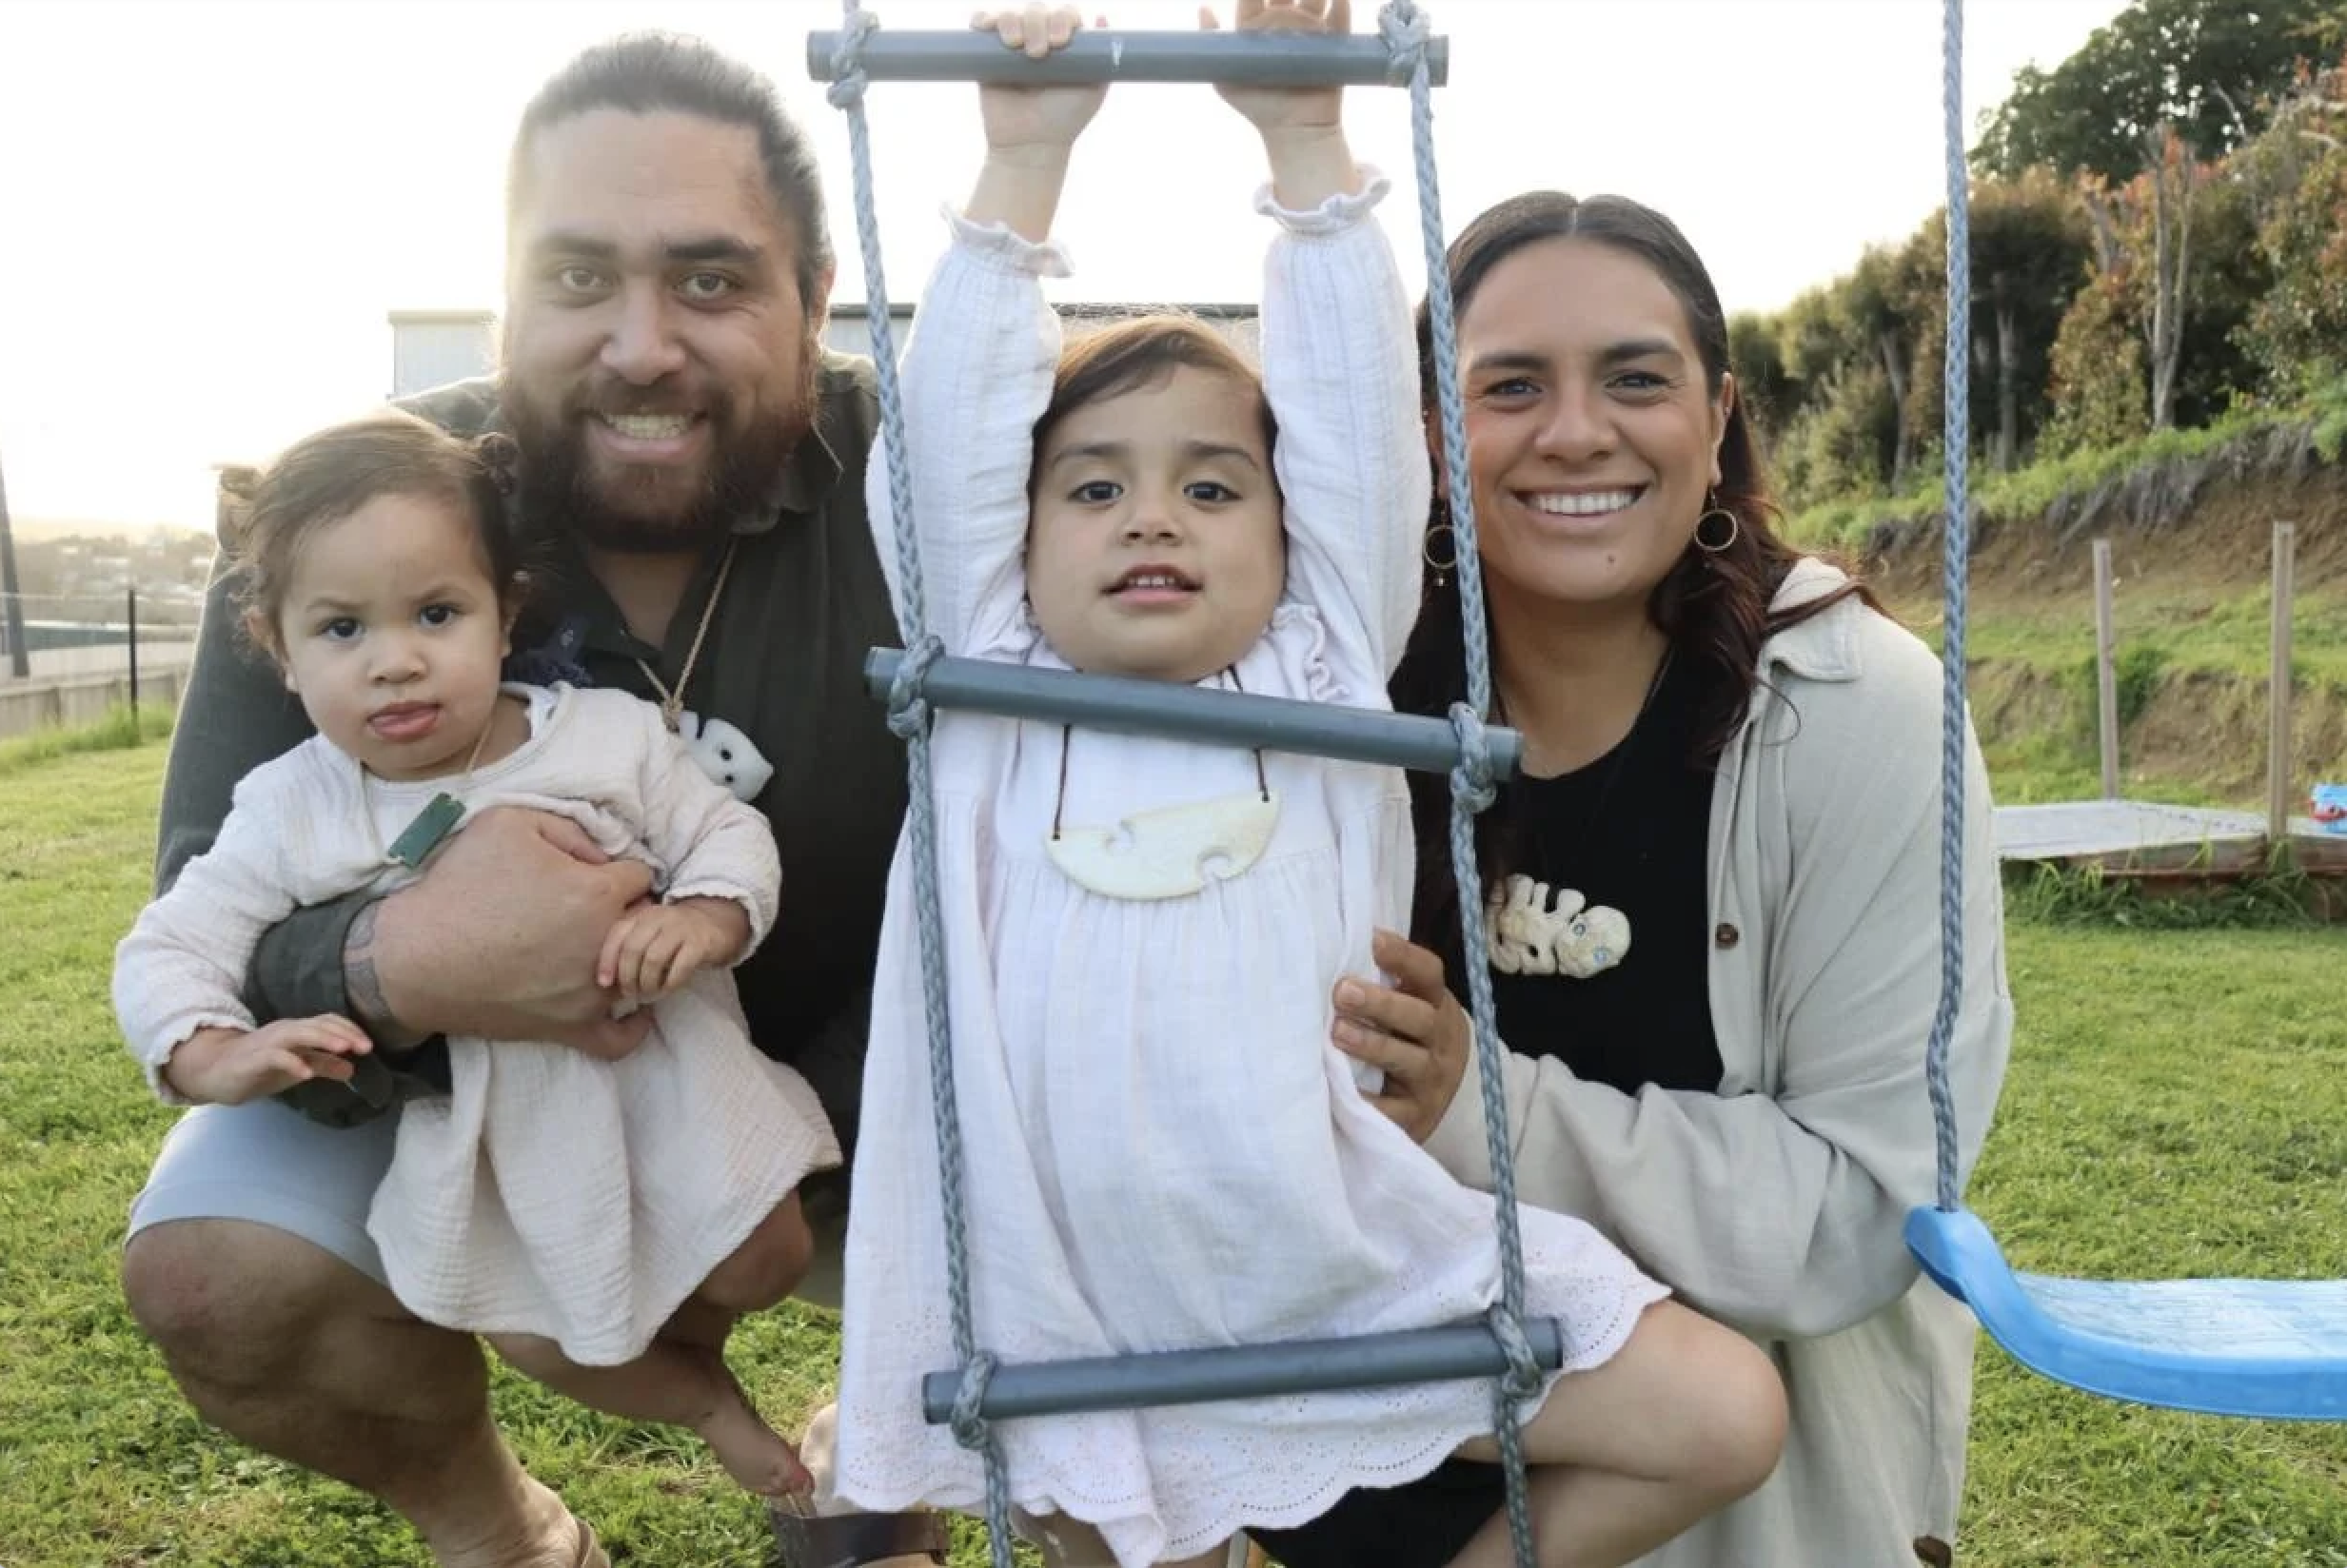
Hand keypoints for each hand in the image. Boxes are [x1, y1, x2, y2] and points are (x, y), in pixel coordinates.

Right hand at [163, 1016, 372, 1104]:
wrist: (214, 1072)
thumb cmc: (259, 1067)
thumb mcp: (297, 1067)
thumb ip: (323, 1065)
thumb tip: (352, 1069)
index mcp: (297, 1031)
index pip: (327, 1022)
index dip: (350, 1030)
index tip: (369, 1045)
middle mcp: (284, 1032)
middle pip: (317, 1024)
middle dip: (343, 1033)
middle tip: (367, 1047)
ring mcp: (267, 1043)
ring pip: (297, 1033)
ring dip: (322, 1039)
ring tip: (344, 1049)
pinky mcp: (251, 1060)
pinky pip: (274, 1057)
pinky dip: (292, 1062)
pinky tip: (307, 1074)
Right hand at [367, 807, 658, 1059]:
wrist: (413, 956)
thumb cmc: (458, 885)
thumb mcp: (509, 824)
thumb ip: (569, 828)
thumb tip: (601, 852)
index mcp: (596, 893)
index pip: (639, 875)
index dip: (617, 871)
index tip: (596, 876)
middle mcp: (604, 945)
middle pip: (646, 923)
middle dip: (628, 912)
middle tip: (595, 910)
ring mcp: (591, 992)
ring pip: (640, 972)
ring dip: (628, 958)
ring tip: (603, 949)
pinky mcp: (571, 1028)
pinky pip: (622, 1039)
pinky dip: (633, 1025)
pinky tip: (631, 1009)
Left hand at [597, 897, 749, 1003]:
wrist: (717, 923)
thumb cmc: (676, 936)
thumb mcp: (650, 934)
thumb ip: (630, 947)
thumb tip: (609, 979)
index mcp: (641, 916)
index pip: (616, 936)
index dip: (607, 962)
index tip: (605, 984)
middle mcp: (659, 918)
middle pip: (633, 950)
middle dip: (628, 977)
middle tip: (631, 993)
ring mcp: (681, 928)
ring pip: (653, 959)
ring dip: (648, 983)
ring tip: (649, 994)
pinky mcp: (700, 943)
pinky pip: (679, 967)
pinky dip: (670, 983)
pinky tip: (668, 990)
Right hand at [975, 7, 1107, 155]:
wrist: (1030, 144)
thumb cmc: (1065, 120)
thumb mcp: (1093, 90)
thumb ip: (1103, 58)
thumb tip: (1101, 17)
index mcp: (1065, 44)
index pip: (1065, 14)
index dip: (1063, 19)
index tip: (1060, 42)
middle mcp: (1038, 39)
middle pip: (1037, 10)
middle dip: (1037, 23)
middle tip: (1038, 53)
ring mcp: (1012, 46)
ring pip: (1010, 14)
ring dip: (1012, 21)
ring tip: (1016, 46)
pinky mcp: (986, 55)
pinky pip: (981, 24)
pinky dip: (982, 19)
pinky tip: (986, 27)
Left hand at [1200, 0, 1347, 135]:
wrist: (1295, 130)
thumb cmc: (1258, 108)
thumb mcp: (1225, 81)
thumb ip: (1213, 46)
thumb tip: (1203, 8)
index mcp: (1257, 30)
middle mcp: (1284, 26)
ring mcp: (1310, 33)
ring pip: (1313, 1)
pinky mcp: (1333, 45)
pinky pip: (1340, 20)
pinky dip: (1341, 6)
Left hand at [1331, 928, 1470, 1142]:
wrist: (1442, 1098)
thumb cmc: (1411, 1038)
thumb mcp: (1412, 1005)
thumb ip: (1388, 979)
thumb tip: (1350, 935)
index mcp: (1437, 1004)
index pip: (1429, 974)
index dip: (1404, 957)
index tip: (1373, 942)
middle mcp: (1440, 1040)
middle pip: (1417, 1018)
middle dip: (1380, 1004)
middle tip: (1342, 991)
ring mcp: (1431, 1080)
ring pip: (1406, 1060)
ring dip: (1372, 1045)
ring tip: (1338, 1033)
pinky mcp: (1416, 1117)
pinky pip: (1391, 1109)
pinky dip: (1367, 1101)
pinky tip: (1339, 1090)